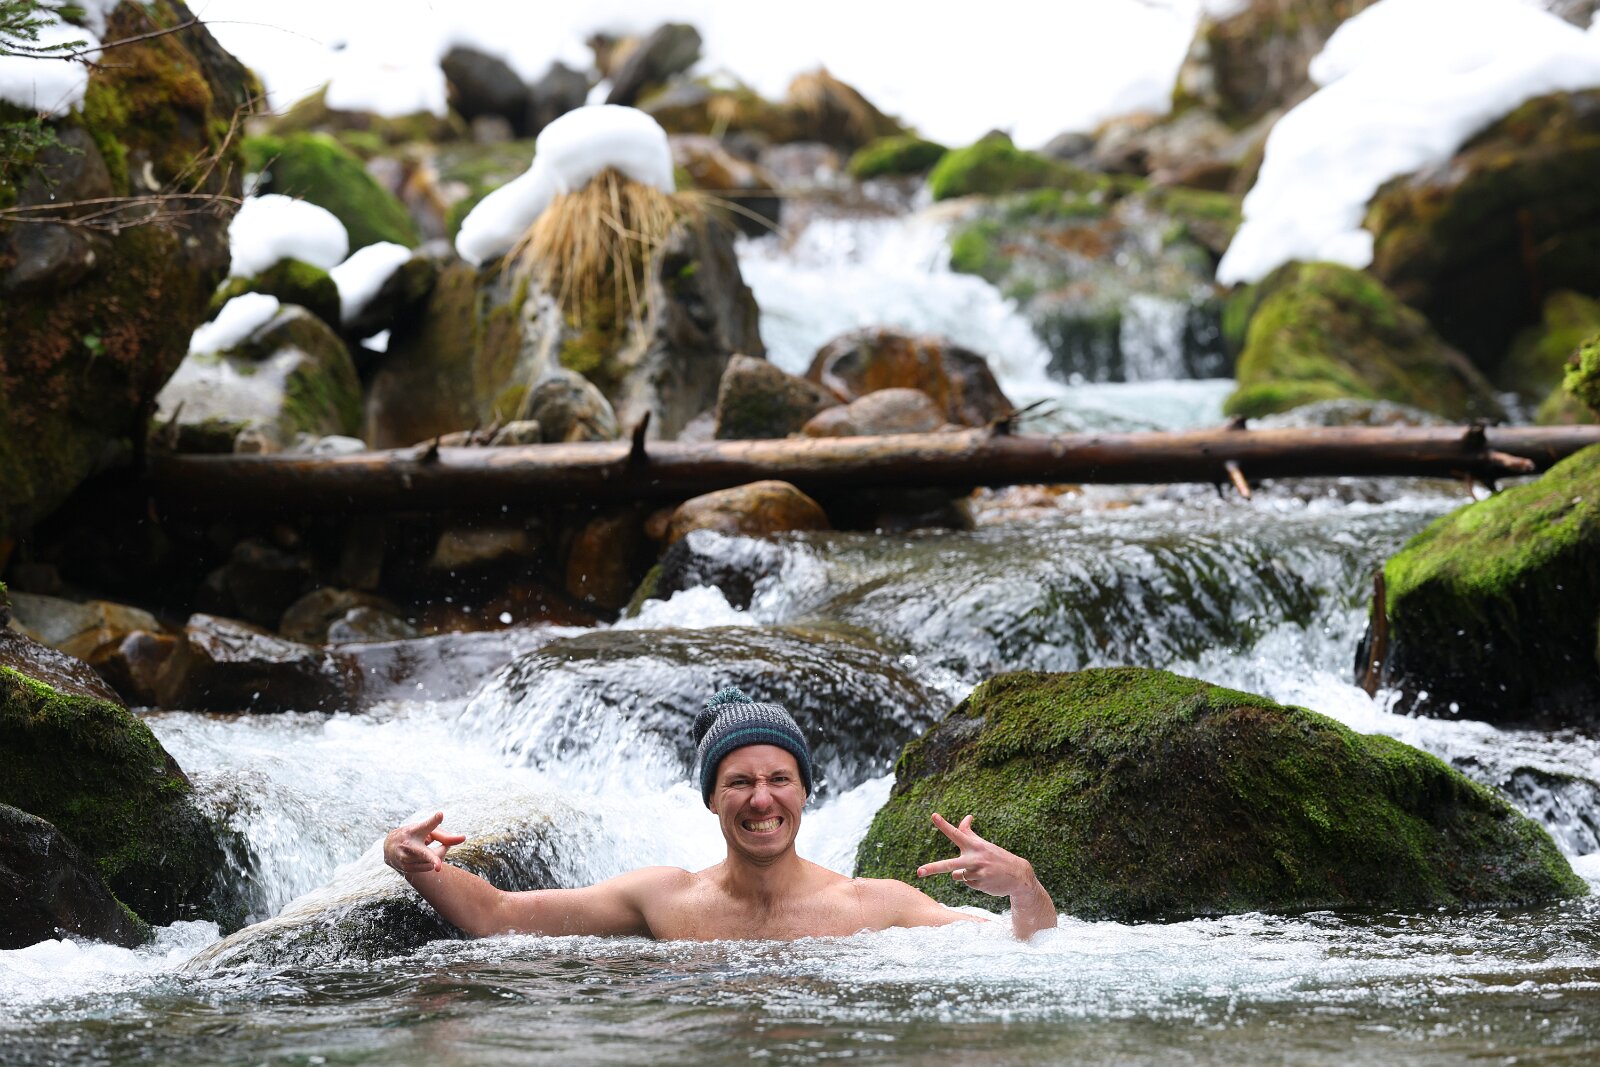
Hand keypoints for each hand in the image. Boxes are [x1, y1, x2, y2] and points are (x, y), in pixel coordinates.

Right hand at [384, 811, 466, 875]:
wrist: (389, 847)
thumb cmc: (414, 835)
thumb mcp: (426, 830)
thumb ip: (444, 835)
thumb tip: (463, 839)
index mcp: (414, 830)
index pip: (425, 825)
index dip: (433, 821)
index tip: (440, 815)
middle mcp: (408, 844)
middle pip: (423, 852)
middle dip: (432, 858)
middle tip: (438, 866)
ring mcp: (406, 858)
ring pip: (433, 860)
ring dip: (439, 855)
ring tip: (432, 847)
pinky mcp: (406, 868)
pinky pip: (429, 867)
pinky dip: (433, 862)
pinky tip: (427, 856)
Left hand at [915, 812, 1038, 897]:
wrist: (1018, 875)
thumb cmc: (997, 857)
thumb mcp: (983, 844)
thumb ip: (969, 832)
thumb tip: (967, 817)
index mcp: (974, 845)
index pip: (956, 833)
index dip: (944, 825)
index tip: (933, 815)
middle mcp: (974, 858)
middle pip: (949, 864)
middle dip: (932, 868)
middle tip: (918, 872)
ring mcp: (977, 873)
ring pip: (956, 875)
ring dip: (964, 874)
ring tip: (981, 871)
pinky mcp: (979, 885)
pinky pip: (966, 883)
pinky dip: (972, 881)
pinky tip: (985, 879)